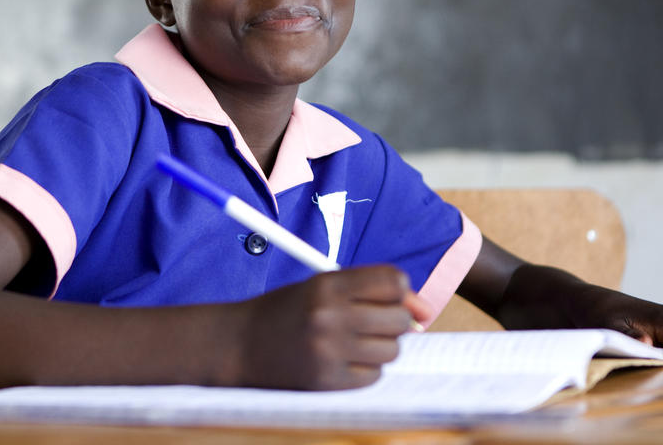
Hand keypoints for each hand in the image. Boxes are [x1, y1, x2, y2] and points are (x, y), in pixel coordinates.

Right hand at [234, 265, 423, 389]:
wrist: (239, 345)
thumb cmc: (286, 312)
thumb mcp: (320, 287)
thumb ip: (369, 290)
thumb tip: (423, 311)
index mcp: (327, 284)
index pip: (394, 281)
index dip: (400, 290)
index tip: (391, 297)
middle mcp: (329, 316)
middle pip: (399, 319)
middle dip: (393, 320)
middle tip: (371, 321)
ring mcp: (329, 351)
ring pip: (391, 350)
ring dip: (380, 347)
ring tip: (353, 341)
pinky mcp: (328, 381)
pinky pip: (374, 376)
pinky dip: (365, 369)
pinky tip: (342, 360)